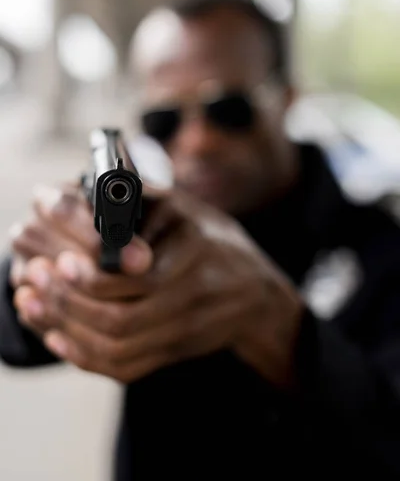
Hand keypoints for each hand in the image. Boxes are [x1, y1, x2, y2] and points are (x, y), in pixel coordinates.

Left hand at [14, 189, 304, 386]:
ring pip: (118, 347)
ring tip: (35, 307)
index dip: (93, 276)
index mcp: (194, 248)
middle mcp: (193, 292)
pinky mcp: (176, 351)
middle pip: (121, 318)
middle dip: (68, 304)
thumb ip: (133, 204)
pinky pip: (127, 366)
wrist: (253, 289)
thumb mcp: (177, 207)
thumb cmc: (207, 236)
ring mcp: (186, 327)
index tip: (60, 262)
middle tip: (35, 281)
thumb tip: (71, 203)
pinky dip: (86, 357)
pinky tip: (59, 337)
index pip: (138, 275)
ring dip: (69, 331)